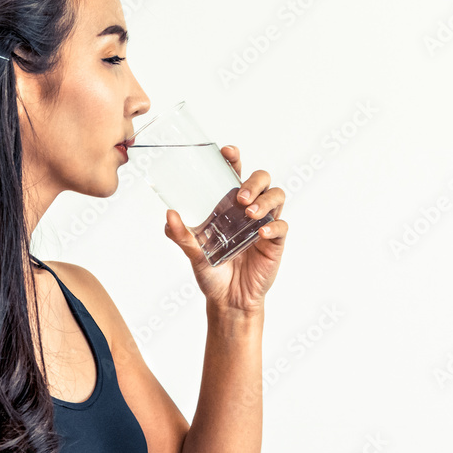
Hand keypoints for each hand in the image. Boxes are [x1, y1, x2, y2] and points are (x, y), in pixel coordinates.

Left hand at [163, 145, 287, 313]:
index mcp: (229, 206)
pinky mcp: (275, 242)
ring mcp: (264, 224)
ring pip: (277, 196)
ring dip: (265, 199)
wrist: (228, 300)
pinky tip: (261, 233)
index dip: (234, 159)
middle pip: (262, 179)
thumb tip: (169, 215)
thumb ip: (181, 235)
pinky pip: (282, 225)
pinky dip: (274, 225)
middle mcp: (249, 210)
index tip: (227, 152)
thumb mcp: (193, 252)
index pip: (235, 174)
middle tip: (240, 198)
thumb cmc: (212, 272)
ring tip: (250, 214)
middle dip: (253, 181)